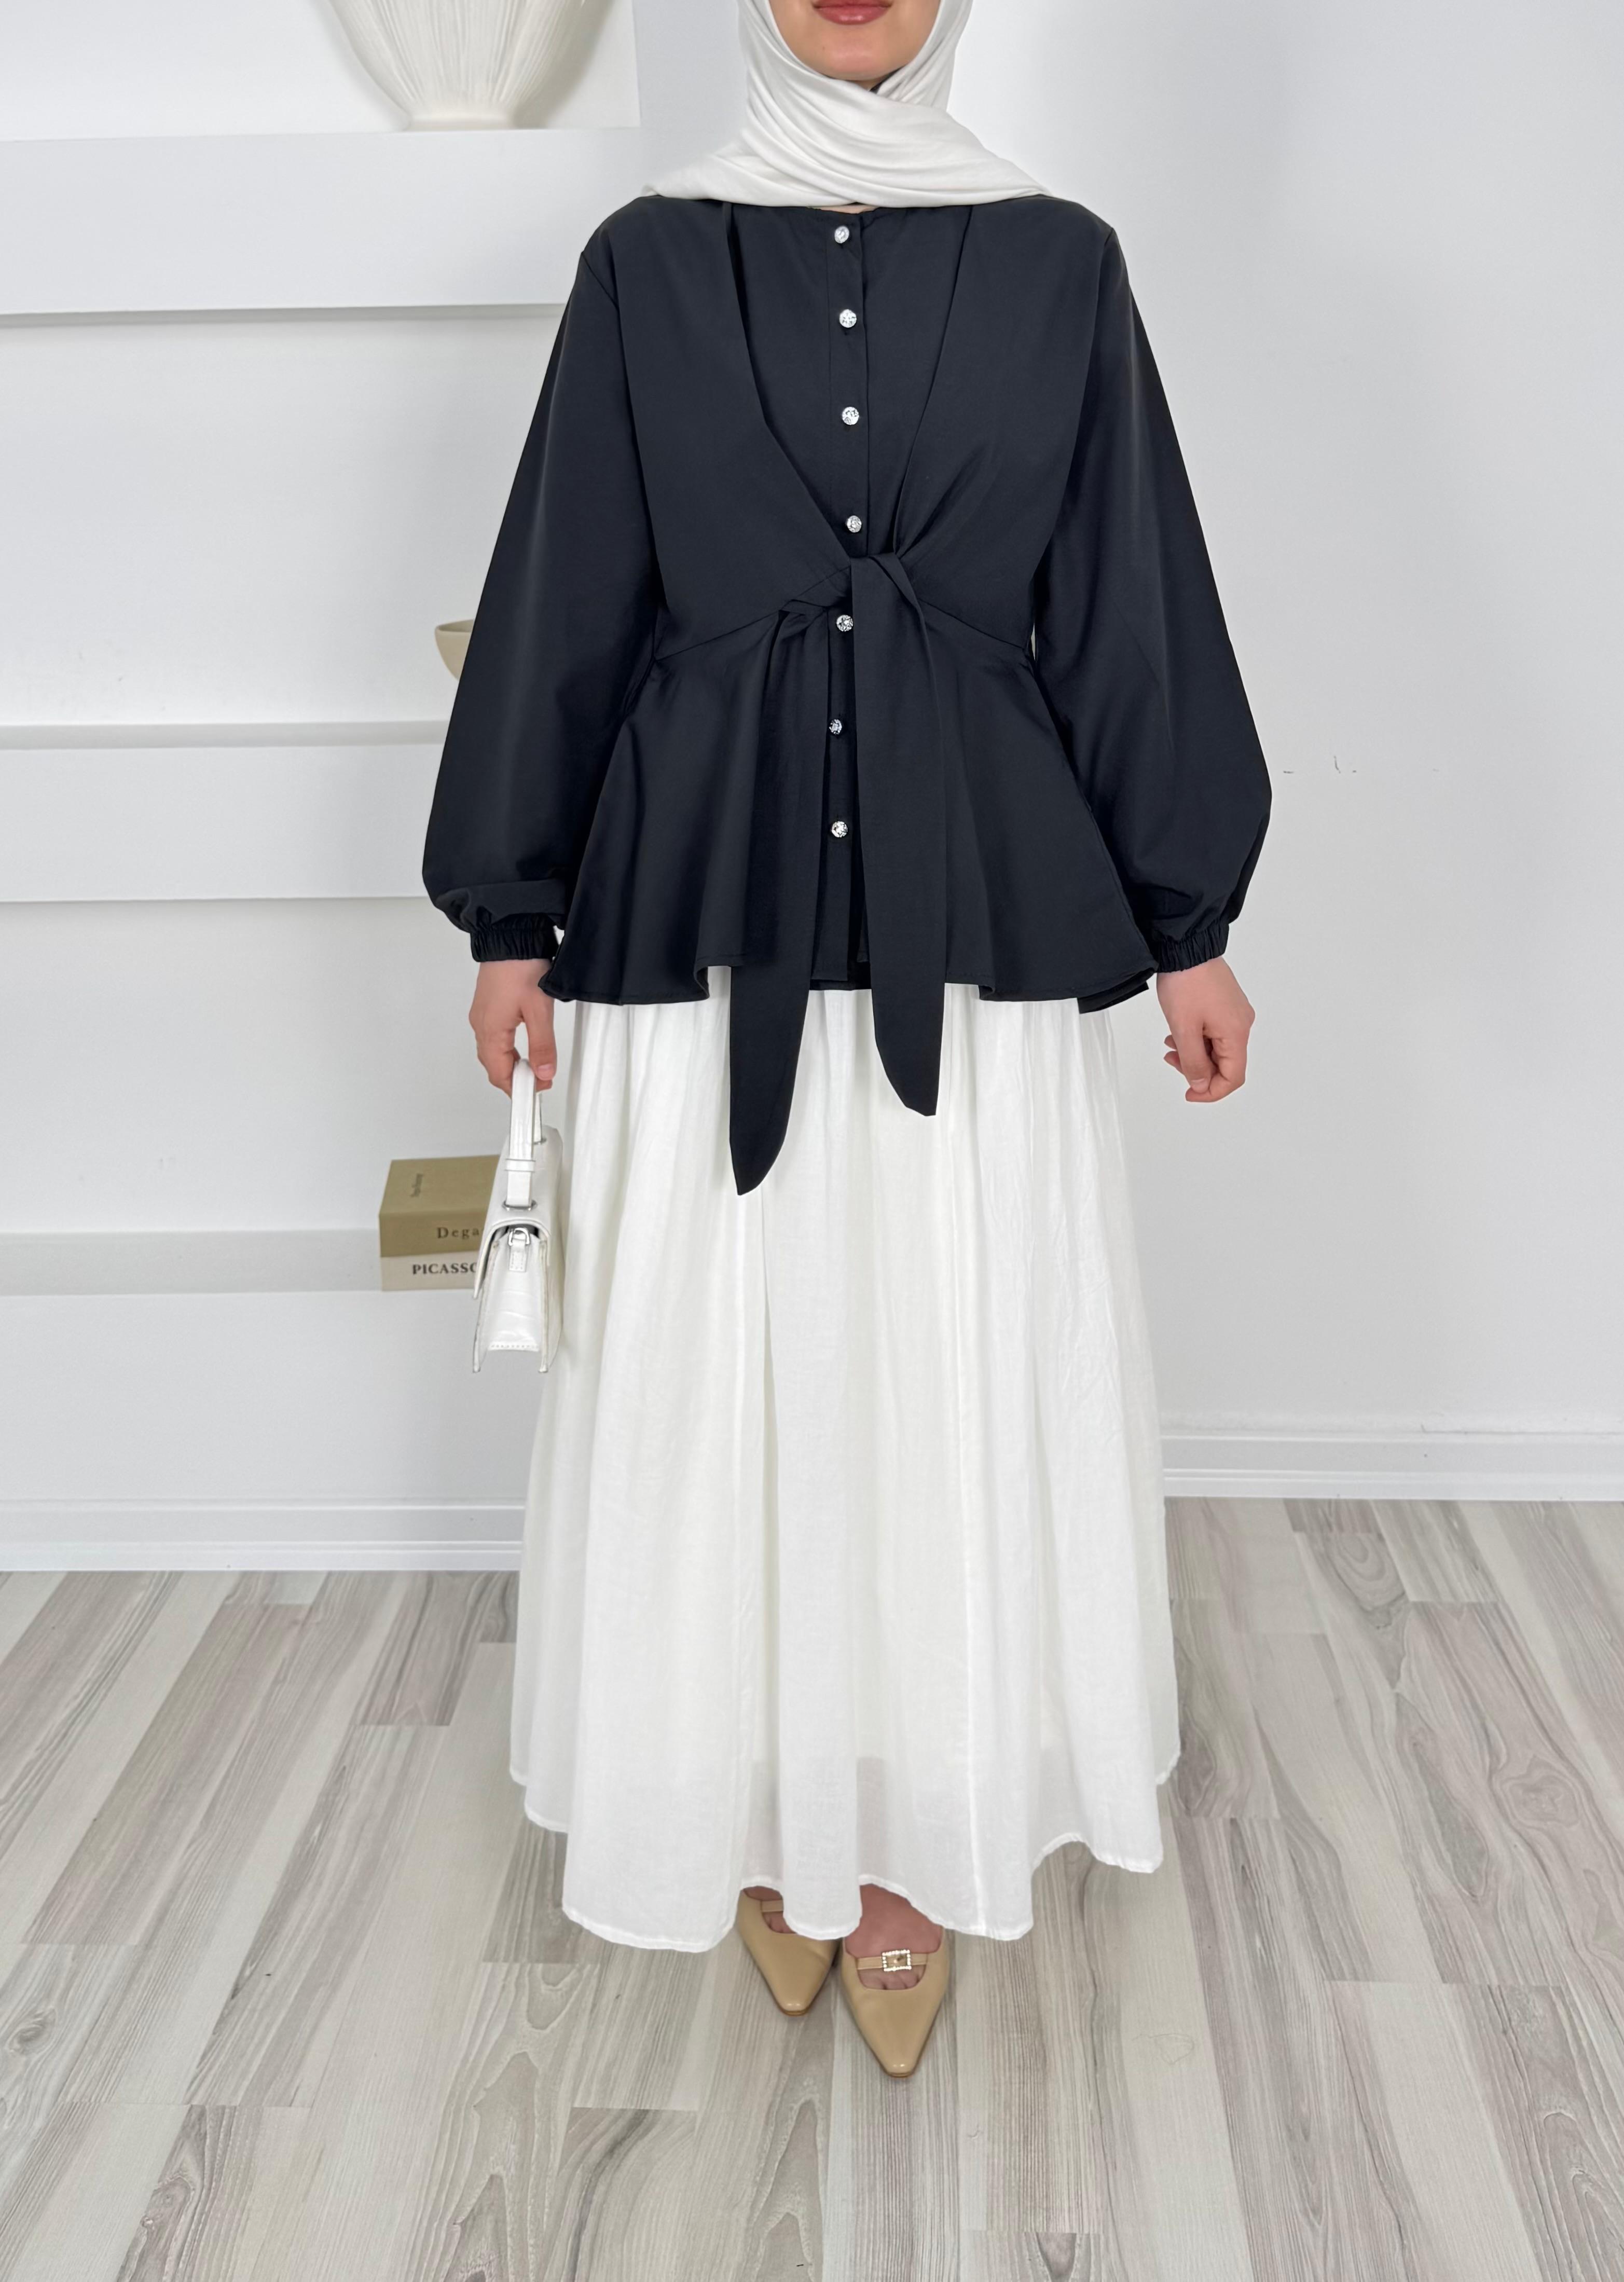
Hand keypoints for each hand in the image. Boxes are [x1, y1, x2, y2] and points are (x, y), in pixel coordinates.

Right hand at [470, 958, 556, 1094]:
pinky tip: (523, 1047)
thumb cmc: (520, 966)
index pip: (499, 1074)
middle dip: (515, 1079)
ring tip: (535, 1067)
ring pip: (493, 1052)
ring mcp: (482, 1015)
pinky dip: (507, 1049)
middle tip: (539, 1082)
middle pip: (493, 1066)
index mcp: (490, 1031)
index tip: (537, 1092)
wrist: (510, 935)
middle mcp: (481, 1025)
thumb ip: (542, 1045)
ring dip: (511, 1064)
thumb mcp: (539, 1010)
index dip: (518, 1088)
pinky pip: (493, 1037)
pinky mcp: (487, 1006)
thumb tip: (543, 1073)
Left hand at [1156, 958, 1253, 1101]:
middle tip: (1172, 1062)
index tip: (1189, 1093)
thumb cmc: (1186, 982)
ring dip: (1194, 1054)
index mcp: (1236, 1033)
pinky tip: (1178, 1033)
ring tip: (1171, 1046)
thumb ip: (1193, 1062)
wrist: (1187, 947)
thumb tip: (1200, 1085)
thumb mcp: (1184, 1029)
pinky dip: (1197, 1039)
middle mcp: (1241, 1024)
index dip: (1212, 1092)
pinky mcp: (1225, 1005)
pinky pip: (1214, 1033)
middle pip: (1226, 1064)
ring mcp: (1234, 1014)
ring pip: (1217, 1048)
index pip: (1233, 1077)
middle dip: (1198, 1070)